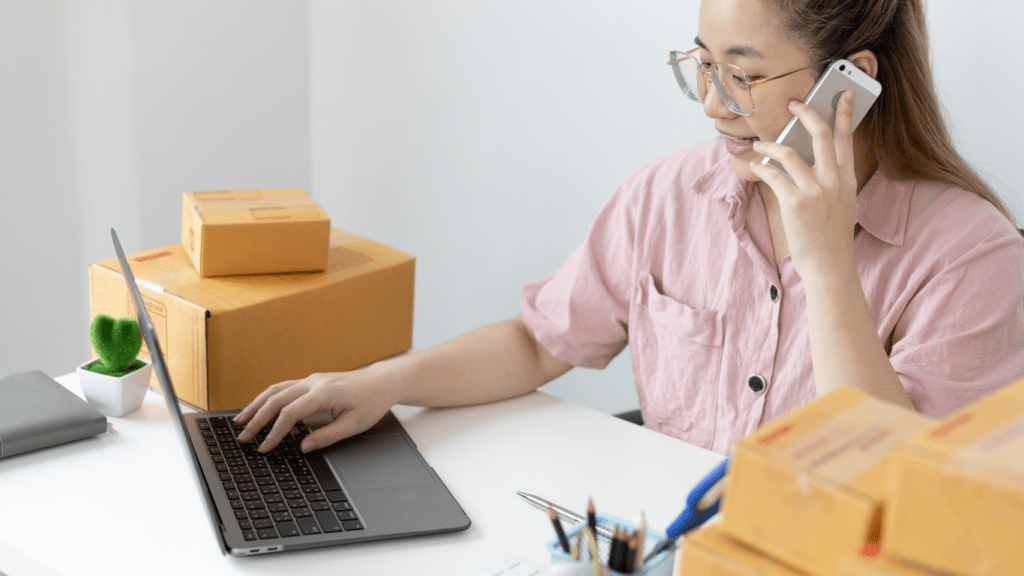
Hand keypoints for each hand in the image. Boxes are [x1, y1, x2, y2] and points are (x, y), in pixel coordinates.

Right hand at [234, 368, 396, 452]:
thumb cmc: (371, 403)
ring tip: (240, 421)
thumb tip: (303, 447)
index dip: (275, 432)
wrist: (381, 382)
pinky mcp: (311, 380)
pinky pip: (283, 387)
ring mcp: (311, 379)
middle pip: (276, 399)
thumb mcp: (354, 424)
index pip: (290, 413)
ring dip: (256, 405)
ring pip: (276, 390)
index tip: (264, 448)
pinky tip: (258, 407)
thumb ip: (328, 436)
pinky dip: (267, 398)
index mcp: (325, 393)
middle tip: (243, 438)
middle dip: (257, 419)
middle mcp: (314, 382)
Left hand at [749, 92, 858, 280]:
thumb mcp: (842, 203)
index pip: (846, 138)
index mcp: (847, 179)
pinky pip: (773, 175)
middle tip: (793, 103)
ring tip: (760, 144)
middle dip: (806, 113)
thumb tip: (809, 158)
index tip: (841, 94)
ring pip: (790, 153)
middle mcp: (833, 181)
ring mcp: (814, 191)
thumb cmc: (831, 237)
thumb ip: (831, 180)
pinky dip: (762, 167)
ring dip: (771, 145)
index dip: (843, 113)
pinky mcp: (794, 203)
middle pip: (820, 134)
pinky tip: (756, 166)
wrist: (830, 266)